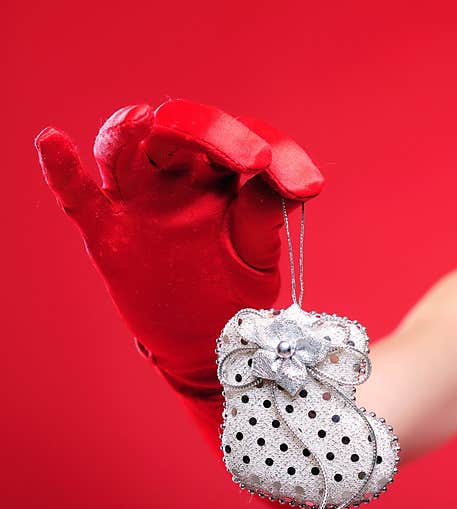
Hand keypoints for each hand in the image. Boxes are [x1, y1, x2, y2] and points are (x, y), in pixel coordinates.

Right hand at [35, 99, 323, 396]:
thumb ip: (263, 222)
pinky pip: (80, 197)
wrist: (205, 346)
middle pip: (187, 130)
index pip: (252, 142)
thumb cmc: (235, 295)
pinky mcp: (109, 233)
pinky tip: (52, 142)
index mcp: (226, 178)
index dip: (282, 155)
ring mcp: (142, 202)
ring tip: (141, 119)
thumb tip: (281, 187)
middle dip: (220, 135)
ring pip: (127, 150)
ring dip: (129, 133)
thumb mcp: (258, 260)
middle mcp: (182, 179)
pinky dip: (63, 171)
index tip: (309, 188)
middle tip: (256, 160)